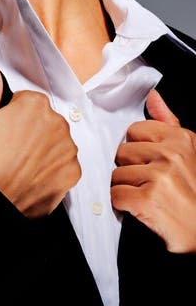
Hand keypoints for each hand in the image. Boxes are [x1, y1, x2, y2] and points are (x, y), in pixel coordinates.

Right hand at [0, 63, 80, 217]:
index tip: (5, 128)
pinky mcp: (72, 173)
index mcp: (33, 105)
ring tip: (21, 162)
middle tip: (10, 147)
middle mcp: (56, 124)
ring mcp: (67, 149)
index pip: (29, 100)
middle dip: (32, 130)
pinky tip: (33, 174)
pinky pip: (65, 163)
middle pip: (46, 119)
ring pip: (57, 141)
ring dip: (44, 148)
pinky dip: (52, 168)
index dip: (14, 114)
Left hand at [111, 88, 195, 252]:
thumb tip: (153, 96)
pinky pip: (116, 195)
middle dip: (130, 169)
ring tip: (148, 196)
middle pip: (123, 152)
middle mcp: (172, 155)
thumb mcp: (189, 152)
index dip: (137, 149)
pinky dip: (123, 205)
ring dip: (126, 188)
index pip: (135, 130)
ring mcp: (160, 176)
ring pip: (116, 174)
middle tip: (149, 183)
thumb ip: (168, 122)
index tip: (149, 163)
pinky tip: (141, 209)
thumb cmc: (194, 193)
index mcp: (181, 140)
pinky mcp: (147, 199)